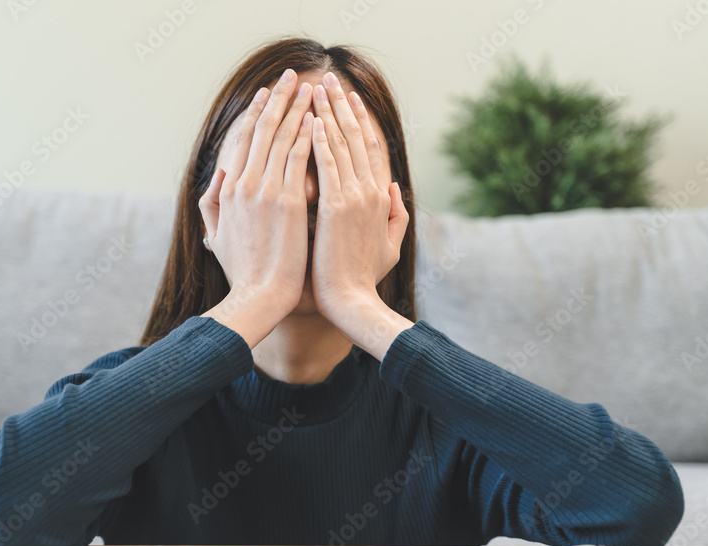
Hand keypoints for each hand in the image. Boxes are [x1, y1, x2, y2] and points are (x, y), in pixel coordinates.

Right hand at [198, 69, 314, 315]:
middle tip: (291, 76)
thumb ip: (212, 203)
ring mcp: (267, 191)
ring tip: (310, 87)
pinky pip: (300, 159)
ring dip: (297, 109)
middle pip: (263, 130)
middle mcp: (245, 184)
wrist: (258, 296)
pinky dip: (308, 135)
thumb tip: (218, 177)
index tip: (268, 95)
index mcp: (229, 190)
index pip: (244, 140)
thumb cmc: (243, 272)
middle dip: (279, 99)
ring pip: (283, 138)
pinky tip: (317, 117)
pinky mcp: (289, 202)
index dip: (257, 113)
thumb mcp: (216, 235)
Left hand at [308, 72, 408, 319]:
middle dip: (340, 106)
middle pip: (355, 139)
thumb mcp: (390, 246)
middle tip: (328, 80)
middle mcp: (370, 192)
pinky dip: (319, 141)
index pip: (369, 150)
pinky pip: (327, 165)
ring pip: (341, 146)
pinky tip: (311, 121)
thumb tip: (395, 188)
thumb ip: (396, 215)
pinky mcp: (336, 208)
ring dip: (327, 114)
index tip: (348, 100)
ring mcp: (354, 198)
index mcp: (380, 199)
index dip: (359, 121)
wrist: (351, 303)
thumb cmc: (363, 279)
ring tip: (316, 89)